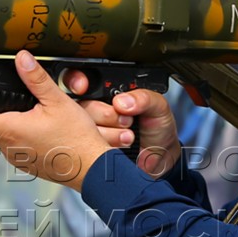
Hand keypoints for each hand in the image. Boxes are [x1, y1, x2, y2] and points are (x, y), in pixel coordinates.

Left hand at [0, 51, 112, 190]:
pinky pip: (16, 146)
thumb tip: (22, 59)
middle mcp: (7, 146)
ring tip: (31, 113)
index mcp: (9, 129)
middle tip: (12, 98)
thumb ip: (36, 78)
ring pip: (3, 135)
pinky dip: (23, 135)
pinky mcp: (26, 164)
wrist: (92, 169)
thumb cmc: (76, 141)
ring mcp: (16, 158)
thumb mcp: (57, 101)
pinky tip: (40, 129)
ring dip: (11, 122)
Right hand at [63, 71, 179, 176]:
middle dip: (104, 113)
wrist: (161, 156)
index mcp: (108, 92)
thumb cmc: (157, 127)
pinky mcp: (91, 149)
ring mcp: (91, 129)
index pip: (81, 79)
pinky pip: (88, 146)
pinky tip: (122, 145)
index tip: (83, 87)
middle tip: (126, 120)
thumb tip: (121, 101)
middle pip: (82, 105)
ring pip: (83, 127)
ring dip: (108, 133)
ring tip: (129, 135)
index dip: (76, 80)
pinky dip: (107, 146)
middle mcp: (95, 109)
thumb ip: (143, 97)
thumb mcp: (158, 106)